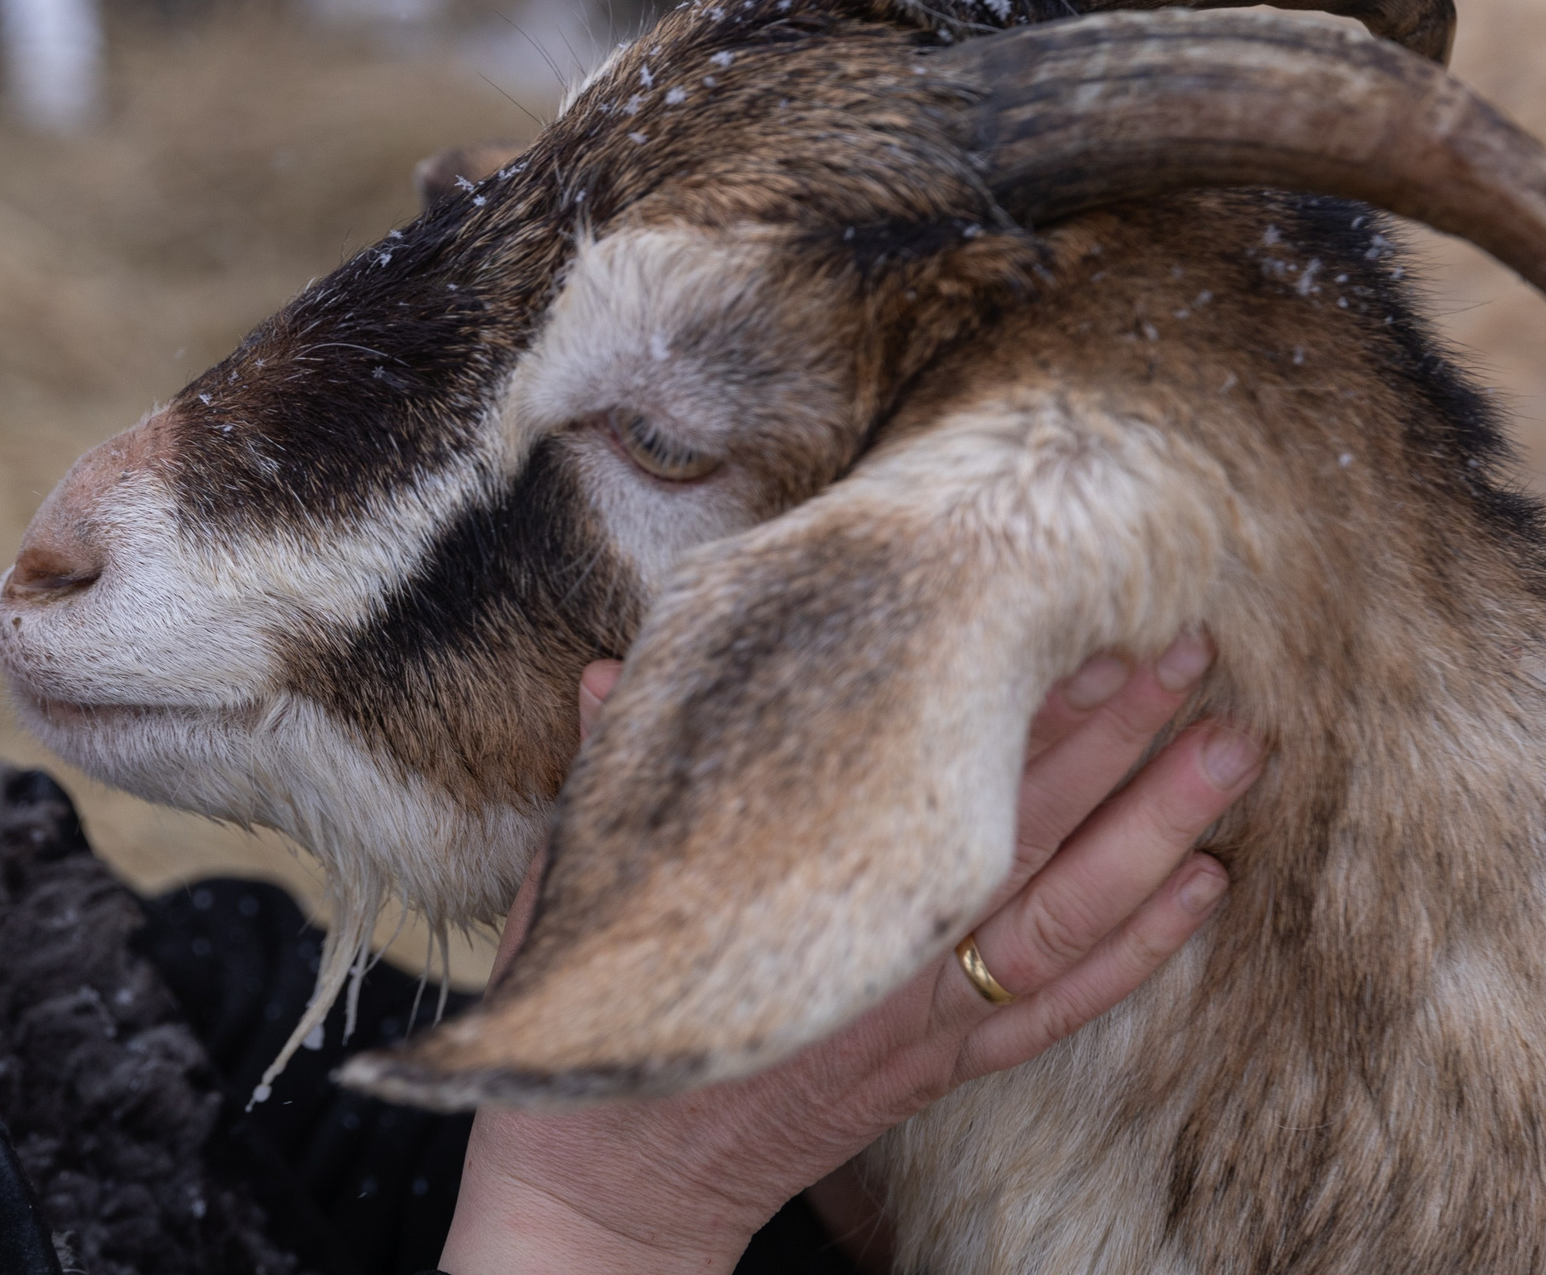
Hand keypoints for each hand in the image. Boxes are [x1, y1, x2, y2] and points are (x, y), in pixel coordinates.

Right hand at [438, 632, 1259, 1273]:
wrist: (605, 1197)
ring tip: (1232, 748)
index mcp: (803, 902)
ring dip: (1156, 829)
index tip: (1067, 617)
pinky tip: (1201, 889)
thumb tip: (617, 676)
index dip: (1007, 704)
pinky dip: (1138, 953)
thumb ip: (615, 783)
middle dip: (1113, 735)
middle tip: (1190, 646)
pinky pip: (1056, 1013)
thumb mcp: (583, 899)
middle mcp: (881, 960)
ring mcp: (918, 1022)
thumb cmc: (592, 1035)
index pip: (931, 783)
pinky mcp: (932, 1074)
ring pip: (1066, 918)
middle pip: (1022, 833)